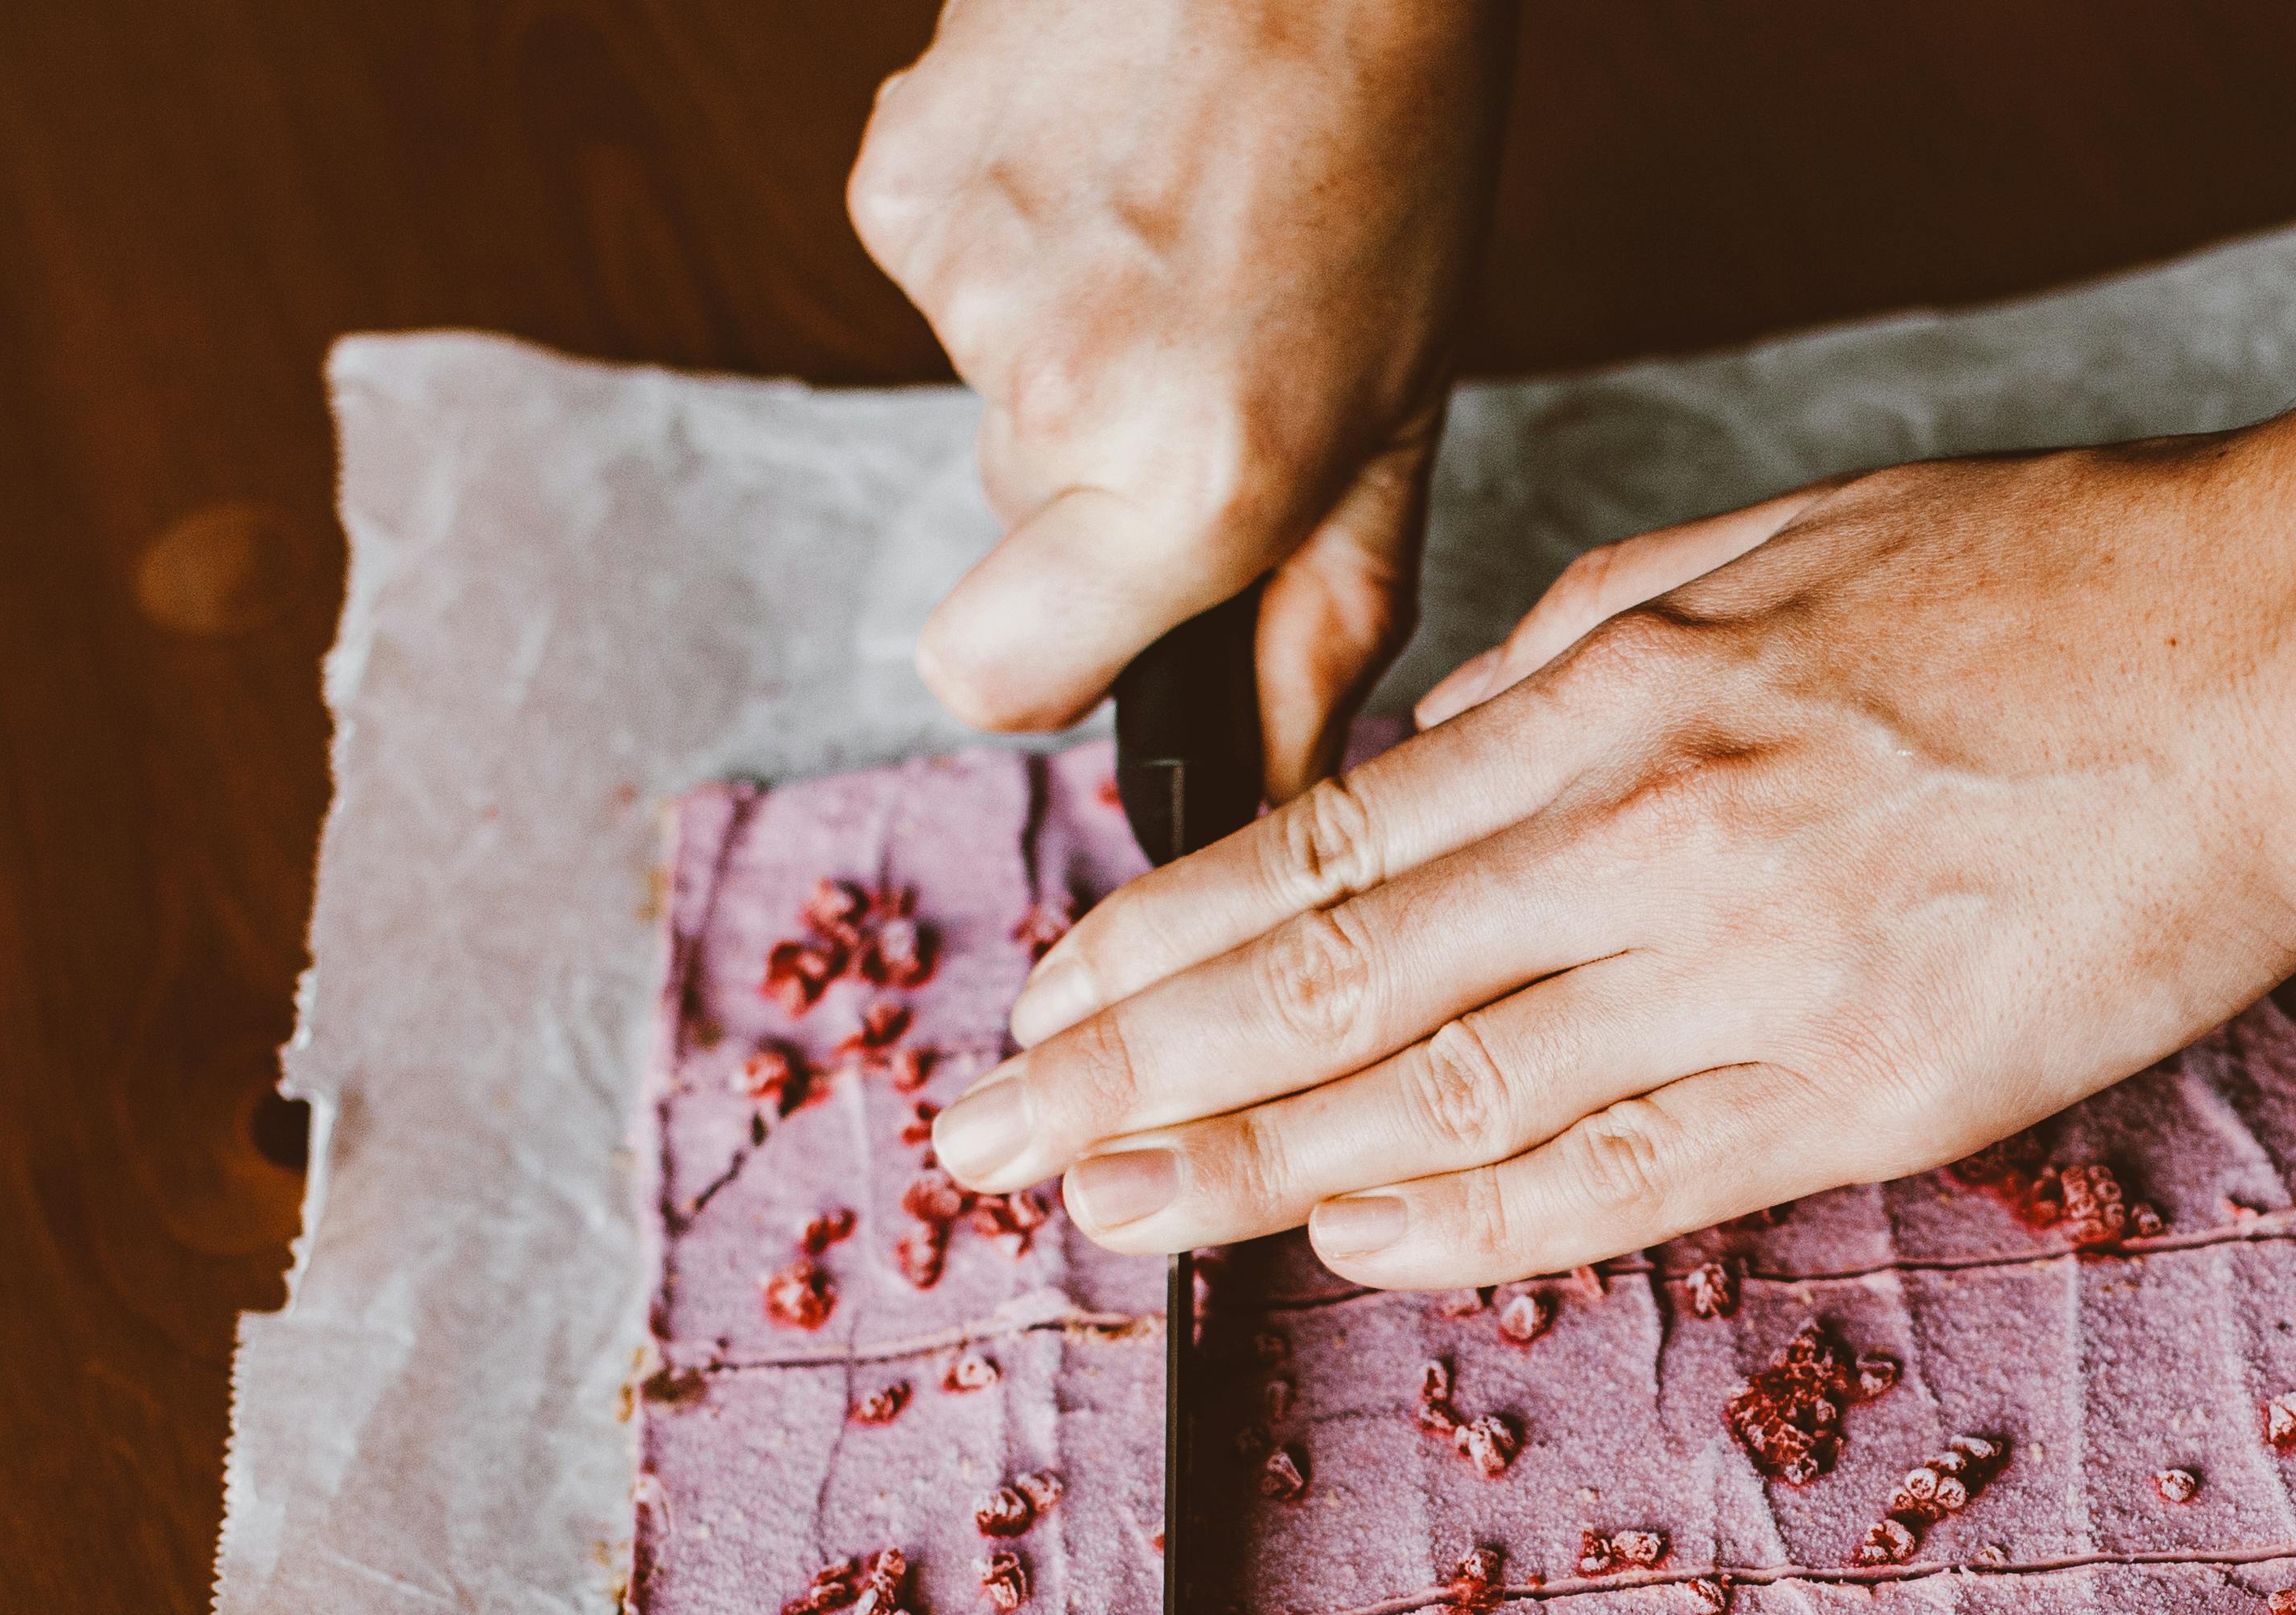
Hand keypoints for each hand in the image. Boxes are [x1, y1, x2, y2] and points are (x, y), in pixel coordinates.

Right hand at [847, 0, 1511, 791]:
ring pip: (989, 390)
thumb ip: (1321, 621)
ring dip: (1077, 338)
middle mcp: (1054, 394)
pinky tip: (1112, 156)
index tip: (1113, 604)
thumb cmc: (1388, 144)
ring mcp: (958, 278)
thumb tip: (1257, 790)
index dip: (1047, 659)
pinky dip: (1023, 234)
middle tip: (1218, 339)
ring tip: (1183, 225)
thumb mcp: (1402, 414)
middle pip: (1010, 528)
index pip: (993, 685)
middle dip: (1101, 472)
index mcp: (1193, 480)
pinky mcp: (892, 175)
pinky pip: (946, 272)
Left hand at [926, 437, 2295, 1284]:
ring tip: (1116, 1213)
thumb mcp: (1765, 555)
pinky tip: (1355, 1245)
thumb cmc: (2042, 590)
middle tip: (995, 1144)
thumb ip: (1572, 666)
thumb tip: (1425, 770)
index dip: (1159, 942)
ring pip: (1448, 1097)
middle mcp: (1656, 846)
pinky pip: (1631, 1178)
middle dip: (1140, 1070)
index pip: (1328, 850)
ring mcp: (1759, 982)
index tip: (1043, 1002)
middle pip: (1336, 986)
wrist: (2278, 669)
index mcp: (1622, 701)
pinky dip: (1477, 1220)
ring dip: (1255, 1164)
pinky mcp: (1868, 1091)